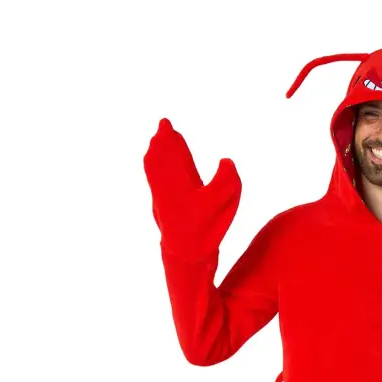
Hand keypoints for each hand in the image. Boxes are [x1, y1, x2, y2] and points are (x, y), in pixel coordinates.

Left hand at [143, 118, 241, 260]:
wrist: (185, 257)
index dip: (167, 136)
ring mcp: (161, 200)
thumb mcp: (223, 201)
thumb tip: (226, 161)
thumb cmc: (205, 229)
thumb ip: (227, 178)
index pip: (168, 151)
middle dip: (161, 144)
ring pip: (154, 173)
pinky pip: (156, 185)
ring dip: (156, 157)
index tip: (165, 123)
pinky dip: (157, 173)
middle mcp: (164, 187)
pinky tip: (163, 178)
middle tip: (162, 131)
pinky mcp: (164, 212)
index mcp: (175, 179)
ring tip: (158, 147)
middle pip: (158, 159)